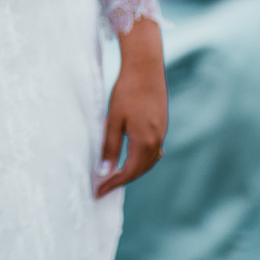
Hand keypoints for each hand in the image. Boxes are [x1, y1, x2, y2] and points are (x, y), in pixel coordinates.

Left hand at [97, 19, 167, 197]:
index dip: (113, 184)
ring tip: (116, 176)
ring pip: (149, 160)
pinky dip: (142, 159)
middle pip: (140, 169)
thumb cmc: (126, 91)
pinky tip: (133, 157)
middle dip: (122, 180)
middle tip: (104, 187)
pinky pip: (153, 149)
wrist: (145, 67)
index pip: (129, 172)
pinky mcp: (161, 123)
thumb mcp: (113, 120)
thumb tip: (104, 172)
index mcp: (144, 141)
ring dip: (133, 170)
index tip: (98, 192)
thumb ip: (109, 147)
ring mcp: (161, 132)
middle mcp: (156, 140)